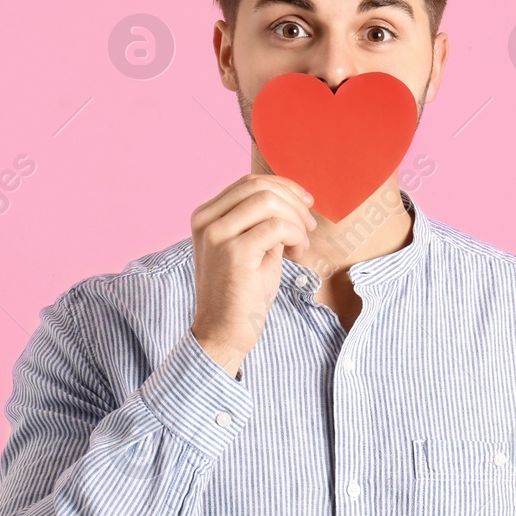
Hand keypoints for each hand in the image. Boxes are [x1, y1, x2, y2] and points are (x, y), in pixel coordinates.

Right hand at [189, 173, 315, 378]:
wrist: (223, 332)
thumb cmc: (241, 292)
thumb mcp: (251, 246)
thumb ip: (263, 221)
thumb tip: (293, 199)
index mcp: (206, 215)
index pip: (249, 183)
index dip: (284, 187)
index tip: (305, 206)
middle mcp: (206, 220)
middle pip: (259, 186)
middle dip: (293, 202)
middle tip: (309, 227)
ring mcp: (217, 234)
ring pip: (268, 201)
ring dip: (296, 220)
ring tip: (301, 244)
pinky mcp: (233, 252)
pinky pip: (277, 227)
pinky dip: (296, 236)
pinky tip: (297, 255)